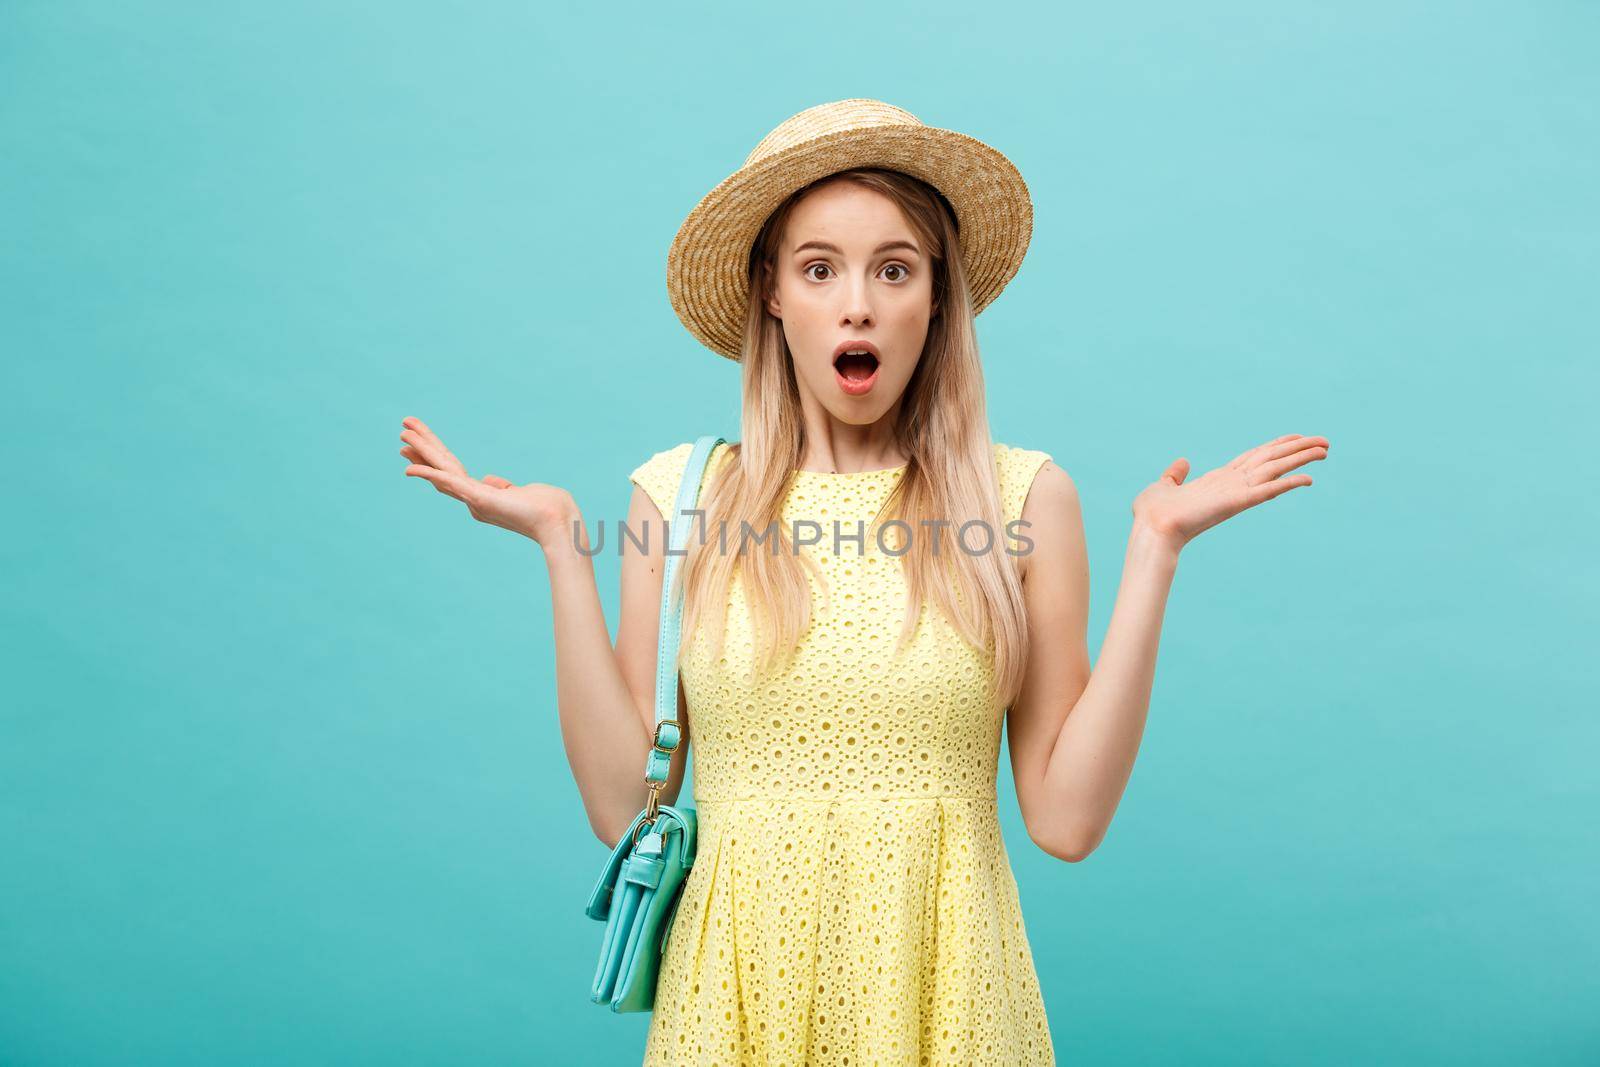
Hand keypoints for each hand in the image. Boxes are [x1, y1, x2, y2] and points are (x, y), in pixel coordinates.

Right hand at [399, 416, 577, 544]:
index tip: (418, 444)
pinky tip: (410, 469)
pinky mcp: (479, 498)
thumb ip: (502, 487)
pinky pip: (449, 482)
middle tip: (402, 431)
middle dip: (422, 450)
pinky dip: (429, 474)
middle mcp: (473, 501)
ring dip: (421, 452)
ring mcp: (474, 500)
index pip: (452, 472)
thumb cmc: (548, 508)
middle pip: (442, 469)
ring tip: (403, 434)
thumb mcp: (522, 491)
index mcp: (482, 498)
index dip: (435, 458)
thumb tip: (489, 480)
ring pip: (441, 471)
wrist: (559, 522)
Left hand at [1131, 433, 1328, 550]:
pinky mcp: (1236, 503)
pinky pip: (1267, 491)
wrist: (1150, 529)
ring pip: (1275, 471)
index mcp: (1219, 479)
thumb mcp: (1164, 485)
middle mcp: (1233, 485)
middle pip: (1272, 461)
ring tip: (1325, 450)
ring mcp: (1236, 493)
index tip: (1296, 437)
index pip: (1254, 457)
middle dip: (1298, 450)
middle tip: (1325, 443)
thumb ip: (1175, 474)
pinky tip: (1307, 479)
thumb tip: (1183, 462)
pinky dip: (1287, 484)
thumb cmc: (1154, 514)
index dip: (1276, 446)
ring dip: (1300, 459)